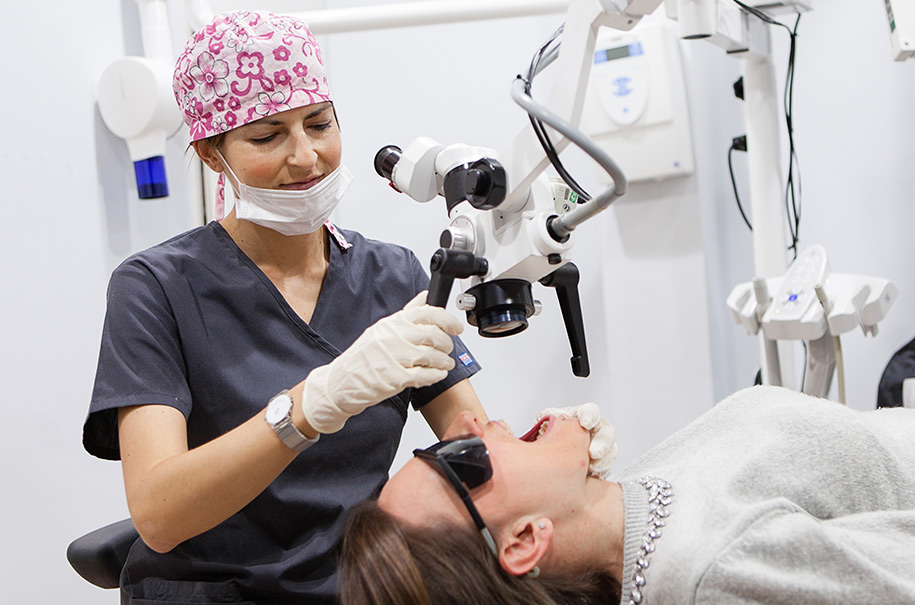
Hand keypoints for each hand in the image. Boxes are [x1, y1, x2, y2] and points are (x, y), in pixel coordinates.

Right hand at [302, 292, 462, 433]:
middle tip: (448, 349)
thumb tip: (425, 296)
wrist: (340, 382)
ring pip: (432, 356)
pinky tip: (437, 374)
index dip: (448, 320)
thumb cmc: (362, 357)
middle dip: (447, 344)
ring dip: (444, 361)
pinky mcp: (394, 379)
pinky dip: (435, 375)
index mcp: (392, 323)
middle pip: (433, 335)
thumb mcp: (383, 328)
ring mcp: (393, 358)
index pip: (427, 313)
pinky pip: (424, 375)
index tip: (456, 327)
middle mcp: (393, 337)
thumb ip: (408, 313)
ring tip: (445, 364)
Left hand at [538, 402, 617, 477]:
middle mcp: (596, 430)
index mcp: (583, 416)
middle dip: (602, 444)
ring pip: (611, 452)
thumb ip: (549, 416)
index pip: (592, 412)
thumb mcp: (544, 422)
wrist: (545, 456)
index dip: (591, 416)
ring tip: (592, 468)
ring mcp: (601, 447)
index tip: (585, 424)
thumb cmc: (547, 434)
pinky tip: (593, 475)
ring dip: (604, 460)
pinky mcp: (601, 464)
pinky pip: (607, 468)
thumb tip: (556, 416)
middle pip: (607, 433)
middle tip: (593, 453)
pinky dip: (602, 472)